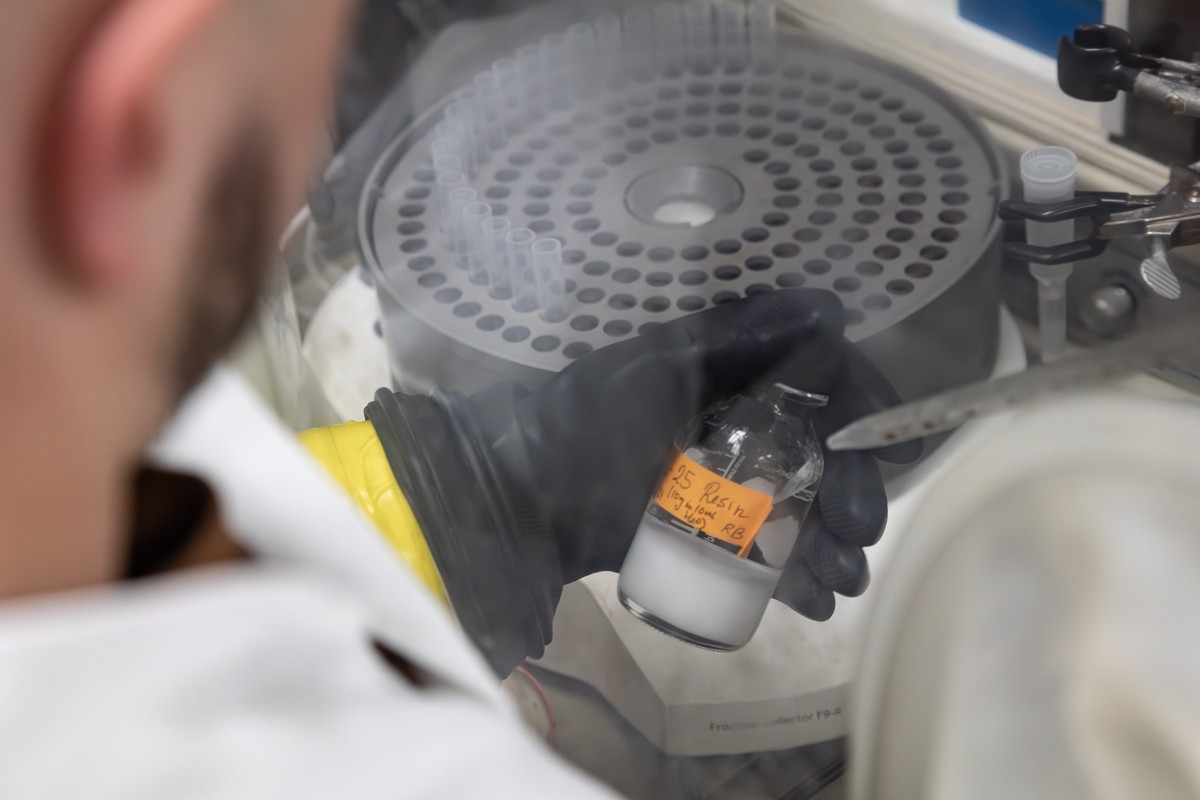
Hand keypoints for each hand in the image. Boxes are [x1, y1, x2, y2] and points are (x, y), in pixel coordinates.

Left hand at [366, 289, 917, 673]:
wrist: (513, 507)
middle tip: (857, 535)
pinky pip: (766, 553)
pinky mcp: (707, 535)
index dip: (858, 411)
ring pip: (802, 507)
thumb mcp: (650, 372)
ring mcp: (725, 483)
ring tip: (841, 583)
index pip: (820, 378)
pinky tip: (813, 602)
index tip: (875, 452)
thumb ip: (732, 338)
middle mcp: (737, 422)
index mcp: (729, 371)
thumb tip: (827, 307)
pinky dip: (795, 578)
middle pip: (822, 451)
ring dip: (832, 543)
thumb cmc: (579, 427)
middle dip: (851, 492)